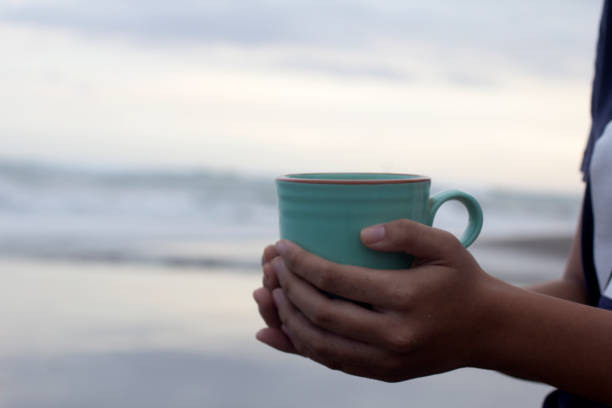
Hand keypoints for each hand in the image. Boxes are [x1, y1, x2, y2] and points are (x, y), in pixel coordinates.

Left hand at [254, 219, 502, 381]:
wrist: (488, 330)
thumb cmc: (462, 280)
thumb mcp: (444, 245)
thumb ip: (405, 232)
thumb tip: (361, 234)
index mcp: (407, 299)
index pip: (338, 281)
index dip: (303, 263)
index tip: (282, 247)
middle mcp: (394, 336)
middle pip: (322, 314)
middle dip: (288, 288)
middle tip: (272, 267)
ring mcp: (387, 361)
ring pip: (320, 345)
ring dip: (287, 319)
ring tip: (271, 294)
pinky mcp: (383, 374)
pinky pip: (331, 362)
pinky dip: (300, 347)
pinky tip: (277, 332)